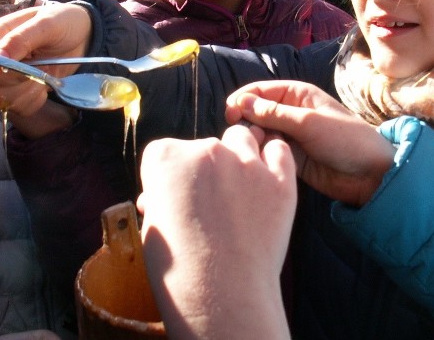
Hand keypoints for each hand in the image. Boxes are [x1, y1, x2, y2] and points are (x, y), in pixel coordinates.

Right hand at [0, 3, 89, 134]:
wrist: (83, 37)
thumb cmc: (64, 23)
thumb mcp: (47, 24)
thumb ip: (22, 38)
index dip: (4, 68)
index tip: (28, 66)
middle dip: (19, 82)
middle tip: (41, 71)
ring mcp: (6, 76)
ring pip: (0, 98)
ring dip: (27, 93)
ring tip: (45, 78)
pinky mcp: (18, 90)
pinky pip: (16, 107)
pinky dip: (33, 102)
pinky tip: (44, 89)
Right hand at [138, 124, 294, 338]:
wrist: (222, 294)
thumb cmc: (179, 267)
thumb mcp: (153, 226)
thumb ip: (160, 199)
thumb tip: (159, 196)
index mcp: (166, 158)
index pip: (165, 151)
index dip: (171, 175)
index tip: (177, 196)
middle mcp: (206, 150)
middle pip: (206, 145)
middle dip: (207, 168)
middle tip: (211, 202)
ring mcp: (246, 163)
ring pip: (243, 139)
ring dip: (241, 156)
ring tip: (240, 190)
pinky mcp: (280, 179)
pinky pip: (279, 152)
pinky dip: (274, 161)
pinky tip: (267, 182)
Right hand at [225, 80, 395, 206]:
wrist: (370, 174)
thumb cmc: (345, 139)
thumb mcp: (308, 122)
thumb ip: (273, 113)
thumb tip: (240, 101)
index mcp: (297, 94)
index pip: (259, 91)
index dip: (242, 100)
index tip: (230, 115)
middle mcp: (290, 112)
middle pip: (255, 112)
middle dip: (244, 122)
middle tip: (242, 138)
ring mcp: (289, 136)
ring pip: (259, 133)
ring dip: (252, 140)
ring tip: (254, 151)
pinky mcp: (290, 157)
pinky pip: (267, 152)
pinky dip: (260, 155)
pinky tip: (259, 163)